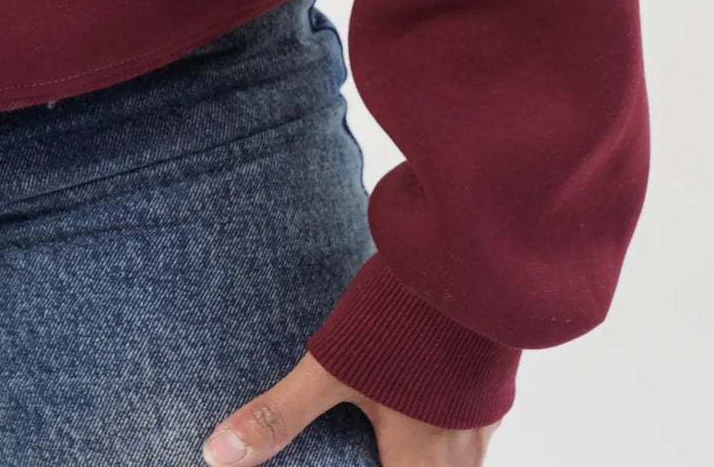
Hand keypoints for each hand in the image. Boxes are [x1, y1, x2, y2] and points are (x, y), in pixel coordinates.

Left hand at [202, 349, 496, 463]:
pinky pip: (479, 431)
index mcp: (418, 461)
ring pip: (466, 465)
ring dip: (436, 461)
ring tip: (409, 447)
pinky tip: (436, 406)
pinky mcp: (495, 386)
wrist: (470, 266)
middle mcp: (459, 451)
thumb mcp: (332, 368)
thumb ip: (279, 414)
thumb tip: (218, 454)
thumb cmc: (402, 322)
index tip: (370, 465)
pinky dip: (457, 434)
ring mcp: (483, 419)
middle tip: (384, 455)